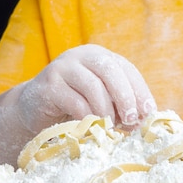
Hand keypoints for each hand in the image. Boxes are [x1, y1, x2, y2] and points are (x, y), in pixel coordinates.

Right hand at [15, 44, 156, 132]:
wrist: (34, 109)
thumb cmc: (74, 106)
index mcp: (99, 56)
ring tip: (109, 127)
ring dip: (106, 110)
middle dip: (125, 97)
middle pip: (110, 71)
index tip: (148, 113)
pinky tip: (90, 126)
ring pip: (93, 86)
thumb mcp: (101, 99)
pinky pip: (74, 101)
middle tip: (130, 120)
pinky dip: (87, 117)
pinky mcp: (49, 85)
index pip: (126, 69)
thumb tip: (145, 118)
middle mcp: (82, 56)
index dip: (140, 91)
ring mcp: (63, 68)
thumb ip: (120, 103)